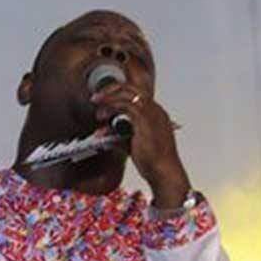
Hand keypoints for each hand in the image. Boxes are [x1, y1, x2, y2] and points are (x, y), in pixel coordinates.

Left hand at [90, 83, 190, 207]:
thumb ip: (121, 137)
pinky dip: (111, 110)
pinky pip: (125, 106)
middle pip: (131, 88)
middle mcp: (155, 110)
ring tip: (98, 113)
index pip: (136, 95)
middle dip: (111, 90)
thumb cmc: (154, 163)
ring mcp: (151, 113)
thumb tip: (106, 134)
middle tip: (96, 98)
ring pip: (127, 94)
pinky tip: (103, 121)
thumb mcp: (134, 146)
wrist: (164, 173)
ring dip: (108, 100)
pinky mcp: (145, 120)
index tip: (104, 101)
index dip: (118, 95)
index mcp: (156, 115)